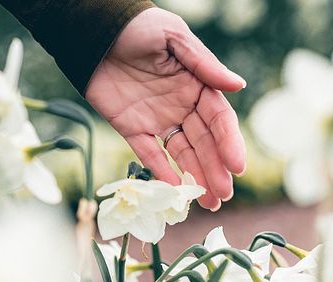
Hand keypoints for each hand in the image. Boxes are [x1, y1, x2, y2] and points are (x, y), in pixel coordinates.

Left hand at [85, 7, 246, 209]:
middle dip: (215, 169)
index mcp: (197, 85)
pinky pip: (149, 154)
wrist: (94, 31)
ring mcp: (158, 119)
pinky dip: (161, 173)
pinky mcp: (132, 128)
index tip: (237, 166)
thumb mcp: (174, 37)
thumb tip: (238, 86)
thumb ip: (204, 63)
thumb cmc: (138, 26)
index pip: (218, 119)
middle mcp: (182, 106)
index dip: (229, 143)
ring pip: (181, 154)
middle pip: (203, 143)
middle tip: (224, 194)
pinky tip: (175, 190)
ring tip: (210, 202)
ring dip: (196, 177)